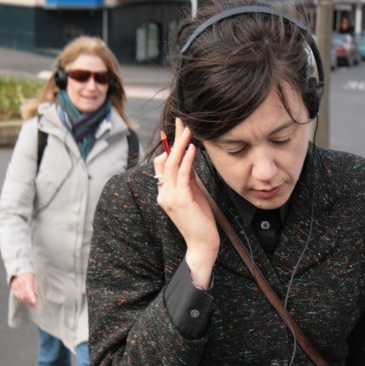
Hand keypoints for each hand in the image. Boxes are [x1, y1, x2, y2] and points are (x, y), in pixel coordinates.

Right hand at [10, 272, 37, 306]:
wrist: (19, 269)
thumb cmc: (29, 275)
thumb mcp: (34, 279)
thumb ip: (35, 287)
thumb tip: (35, 296)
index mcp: (27, 278)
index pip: (29, 289)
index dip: (31, 296)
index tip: (35, 302)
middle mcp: (20, 282)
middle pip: (25, 295)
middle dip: (30, 301)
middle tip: (35, 305)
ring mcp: (15, 284)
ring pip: (21, 296)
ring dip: (27, 301)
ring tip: (32, 304)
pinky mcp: (13, 287)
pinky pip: (17, 295)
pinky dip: (22, 299)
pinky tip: (26, 301)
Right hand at [154, 118, 219, 288]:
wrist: (201, 245)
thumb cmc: (200, 222)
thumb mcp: (193, 194)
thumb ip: (188, 177)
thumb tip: (189, 158)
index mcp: (164, 192)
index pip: (162, 163)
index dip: (170, 145)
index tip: (180, 128)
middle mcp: (163, 193)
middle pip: (165, 159)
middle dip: (174, 139)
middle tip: (183, 120)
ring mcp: (169, 197)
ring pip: (171, 165)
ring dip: (180, 145)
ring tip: (189, 130)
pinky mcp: (180, 200)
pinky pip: (182, 175)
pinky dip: (186, 160)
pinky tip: (192, 148)